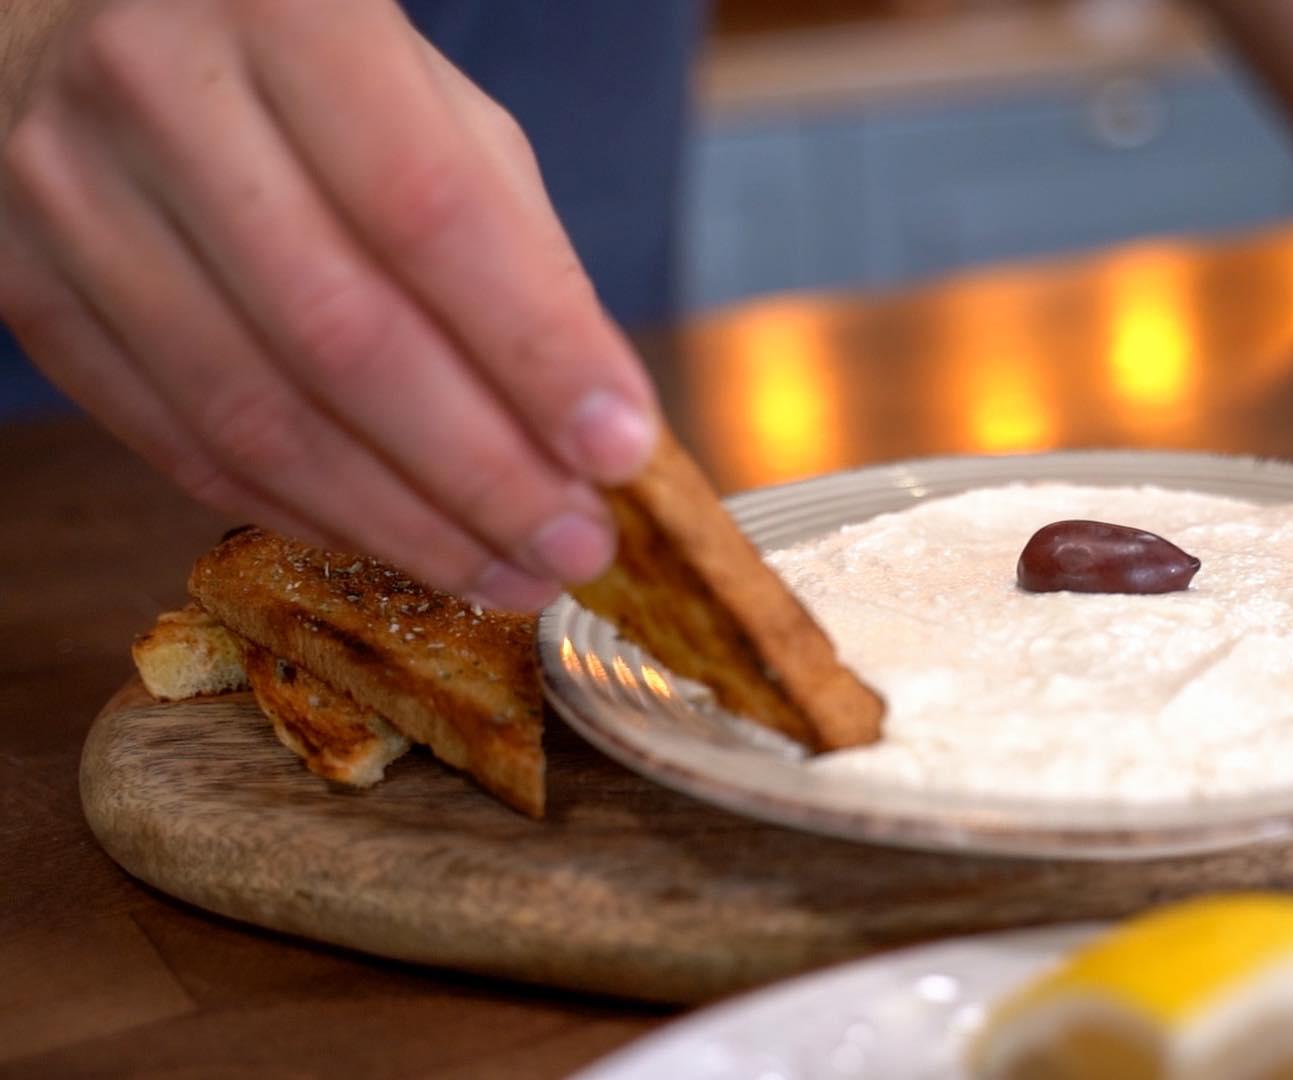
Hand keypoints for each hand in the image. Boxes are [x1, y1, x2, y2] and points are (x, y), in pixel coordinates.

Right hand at [0, 0, 657, 609]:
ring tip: (509, 571)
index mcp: (288, 13)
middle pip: (341, 337)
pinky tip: (397, 542)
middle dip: (481, 471)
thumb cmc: (301, 66)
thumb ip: (514, 244)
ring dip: (402, 522)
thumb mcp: (432, 104)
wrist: (83, 15)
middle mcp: (156, 93)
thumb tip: (597, 420)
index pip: (430, 214)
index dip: (533, 350)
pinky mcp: (24, 286)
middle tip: (577, 544)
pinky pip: (179, 443)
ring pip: (254, 416)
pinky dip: (307, 513)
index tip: (620, 450)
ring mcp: (66, 194)